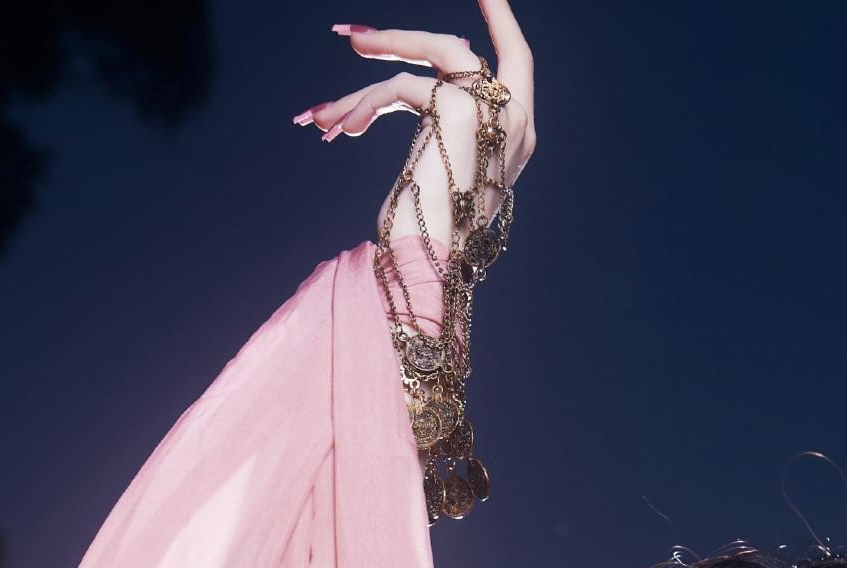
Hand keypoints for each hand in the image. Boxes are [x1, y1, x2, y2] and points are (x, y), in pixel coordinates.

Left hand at [296, 7, 535, 242]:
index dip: (501, 20)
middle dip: (400, 39)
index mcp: (517, 135)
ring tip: (329, 88)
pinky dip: (366, 104)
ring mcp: (492, 111)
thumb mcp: (441, 169)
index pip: (517, 59)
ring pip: (432, 52)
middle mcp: (514, 118)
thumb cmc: (430, 233)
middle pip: (455, 49)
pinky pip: (403, 87)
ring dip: (379, 55)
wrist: (431, 263)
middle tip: (351, 36)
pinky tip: (340, 128)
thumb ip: (439, 125)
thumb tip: (395, 90)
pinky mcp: (460, 110)